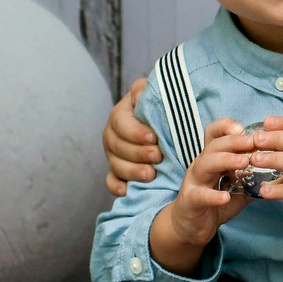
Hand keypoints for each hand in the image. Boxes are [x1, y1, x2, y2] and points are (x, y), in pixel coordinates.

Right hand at [103, 77, 164, 193]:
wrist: (171, 125)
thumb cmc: (165, 107)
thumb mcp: (158, 93)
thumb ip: (146, 91)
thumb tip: (139, 96)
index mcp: (121, 114)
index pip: (120, 122)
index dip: (135, 131)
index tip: (153, 137)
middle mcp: (114, 134)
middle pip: (117, 146)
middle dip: (137, 153)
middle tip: (158, 156)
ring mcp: (114, 154)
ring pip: (115, 164)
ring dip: (132, 171)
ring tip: (151, 175)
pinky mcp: (117, 171)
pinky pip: (111, 181)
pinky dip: (117, 186)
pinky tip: (127, 190)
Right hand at [149, 119, 261, 272]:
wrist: (192, 226)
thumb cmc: (216, 201)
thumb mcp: (237, 185)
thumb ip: (254, 176)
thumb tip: (281, 169)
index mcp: (213, 157)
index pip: (214, 133)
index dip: (226, 126)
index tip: (244, 128)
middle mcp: (202, 164)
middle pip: (214, 145)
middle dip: (234, 141)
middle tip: (253, 141)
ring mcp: (194, 181)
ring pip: (206, 164)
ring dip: (226, 160)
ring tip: (244, 162)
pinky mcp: (191, 200)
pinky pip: (201, 195)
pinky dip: (213, 196)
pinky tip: (225, 197)